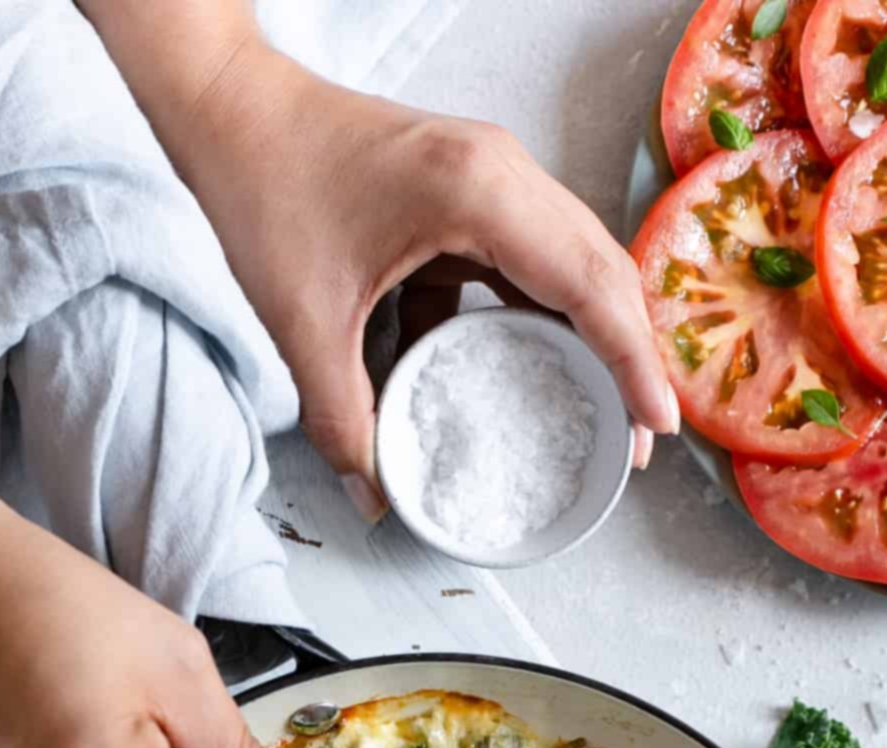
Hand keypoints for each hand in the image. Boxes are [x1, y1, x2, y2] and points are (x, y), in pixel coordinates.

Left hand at [168, 48, 678, 507]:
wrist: (230, 110)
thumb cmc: (264, 188)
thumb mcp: (301, 323)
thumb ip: (340, 419)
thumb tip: (375, 498)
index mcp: (479, 192)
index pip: (590, 285)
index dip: (634, 361)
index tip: (655, 425)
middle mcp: (504, 172)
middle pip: (603, 271)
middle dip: (629, 357)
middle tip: (638, 441)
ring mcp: (492, 175)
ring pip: (574, 264)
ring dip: (593, 337)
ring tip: (604, 413)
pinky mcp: (469, 189)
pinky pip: (529, 260)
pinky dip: (540, 317)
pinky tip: (534, 372)